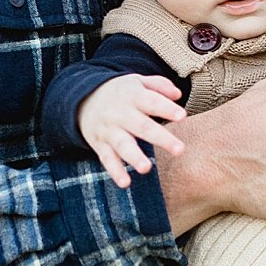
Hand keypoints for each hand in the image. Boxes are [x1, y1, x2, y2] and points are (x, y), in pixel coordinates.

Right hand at [77, 74, 186, 190]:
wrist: (83, 99)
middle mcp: (121, 114)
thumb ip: (159, 86)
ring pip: (123, 145)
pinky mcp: (100, 145)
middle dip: (160, 138)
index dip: (166, 108)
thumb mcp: (138, 82)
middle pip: (142, 126)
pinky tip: (125, 183)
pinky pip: (107, 159)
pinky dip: (115, 171)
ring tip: (146, 168)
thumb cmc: (121, 93)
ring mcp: (109, 131)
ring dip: (134, 157)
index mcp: (133, 96)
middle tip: (179, 150)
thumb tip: (178, 94)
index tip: (182, 116)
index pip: (152, 101)